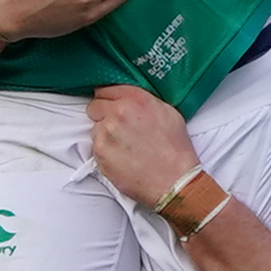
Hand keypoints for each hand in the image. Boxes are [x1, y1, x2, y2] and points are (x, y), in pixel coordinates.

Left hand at [87, 84, 201, 208]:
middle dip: (103, 115)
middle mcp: (119, 112)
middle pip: (95, 106)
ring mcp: (106, 132)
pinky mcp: (99, 151)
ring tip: (125, 146)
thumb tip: (126, 98)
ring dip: (105, 134)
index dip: (109, 99)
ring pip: (95, 127)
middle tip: (119, 127)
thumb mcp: (168, 113)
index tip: (111, 105)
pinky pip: (96, 145)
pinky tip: (122, 157)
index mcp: (136, 99)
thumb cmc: (175, 150)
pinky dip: (105, 151)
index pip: (105, 89)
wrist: (174, 181)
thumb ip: (142, 100)